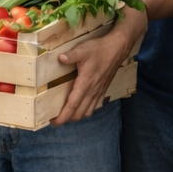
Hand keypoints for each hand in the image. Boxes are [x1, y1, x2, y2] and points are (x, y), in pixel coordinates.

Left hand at [52, 7, 144, 124]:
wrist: (117, 49)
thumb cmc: (99, 49)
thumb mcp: (83, 50)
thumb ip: (71, 55)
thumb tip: (60, 58)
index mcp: (86, 83)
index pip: (73, 105)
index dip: (63, 116)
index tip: (54, 122)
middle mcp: (92, 91)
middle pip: (79, 113)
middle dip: (67, 119)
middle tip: (56, 118)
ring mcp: (99, 91)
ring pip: (88, 111)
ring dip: (77, 115)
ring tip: (66, 114)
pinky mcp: (103, 89)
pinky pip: (94, 106)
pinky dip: (86, 110)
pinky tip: (81, 106)